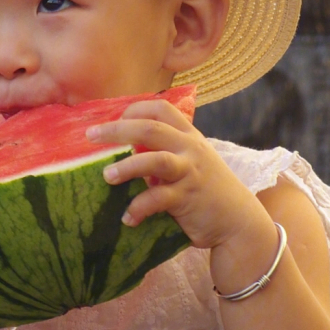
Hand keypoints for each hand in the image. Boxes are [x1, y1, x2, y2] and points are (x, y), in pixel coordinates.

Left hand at [86, 98, 270, 251]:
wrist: (238, 220)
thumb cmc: (207, 189)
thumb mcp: (192, 161)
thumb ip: (166, 151)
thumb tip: (124, 147)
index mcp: (189, 136)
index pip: (161, 109)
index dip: (134, 109)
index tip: (113, 118)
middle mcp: (190, 149)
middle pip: (151, 129)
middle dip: (117, 129)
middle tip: (91, 136)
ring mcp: (189, 173)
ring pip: (155, 161)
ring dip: (127, 167)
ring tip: (107, 175)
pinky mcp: (187, 199)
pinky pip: (157, 199)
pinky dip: (138, 208)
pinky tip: (128, 218)